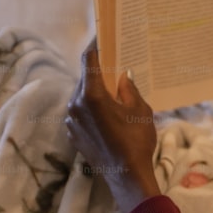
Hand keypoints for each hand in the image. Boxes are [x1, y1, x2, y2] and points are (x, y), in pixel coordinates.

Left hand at [66, 40, 161, 211]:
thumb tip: (123, 76)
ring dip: (95, 91)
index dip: (95, 47)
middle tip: (113, 64)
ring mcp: (71, 120)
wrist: (126, 176)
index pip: (89, 61)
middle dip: (98, 71)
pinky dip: (91, 108)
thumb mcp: (140, 109)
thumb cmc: (137, 141)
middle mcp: (76, 105)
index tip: (101, 37)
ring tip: (112, 90)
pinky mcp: (73, 134)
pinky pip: (80, 113)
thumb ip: (129, 89)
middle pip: (85, 79)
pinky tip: (107, 113)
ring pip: (81, 96)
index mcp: (92, 95)